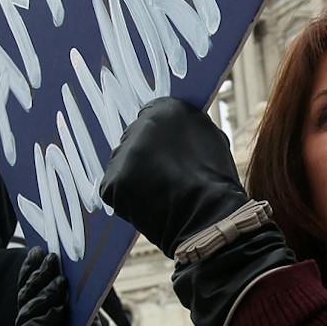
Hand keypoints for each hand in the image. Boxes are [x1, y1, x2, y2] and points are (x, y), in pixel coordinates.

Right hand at [7, 249, 117, 325]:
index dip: (33, 271)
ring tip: (60, 285)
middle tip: (50, 258)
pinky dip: (42, 320)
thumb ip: (75, 301)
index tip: (39, 250)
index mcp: (43, 321)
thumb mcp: (86, 322)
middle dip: (38, 276)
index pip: (32, 292)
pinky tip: (57, 313)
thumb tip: (70, 273)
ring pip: (26, 312)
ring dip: (44, 296)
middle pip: (26, 298)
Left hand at [101, 98, 250, 255]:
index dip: (160, 136)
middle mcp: (140, 127)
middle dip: (145, 155)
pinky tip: (149, 202)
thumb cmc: (215, 180)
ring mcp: (123, 155)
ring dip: (134, 174)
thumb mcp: (210, 136)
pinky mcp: (111, 183)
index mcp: (167, 110)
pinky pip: (114, 187)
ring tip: (159, 191)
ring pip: (122, 162)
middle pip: (134, 138)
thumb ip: (186, 126)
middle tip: (164, 175)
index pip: (153, 116)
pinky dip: (126, 196)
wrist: (207, 216)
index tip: (166, 150)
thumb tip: (174, 130)